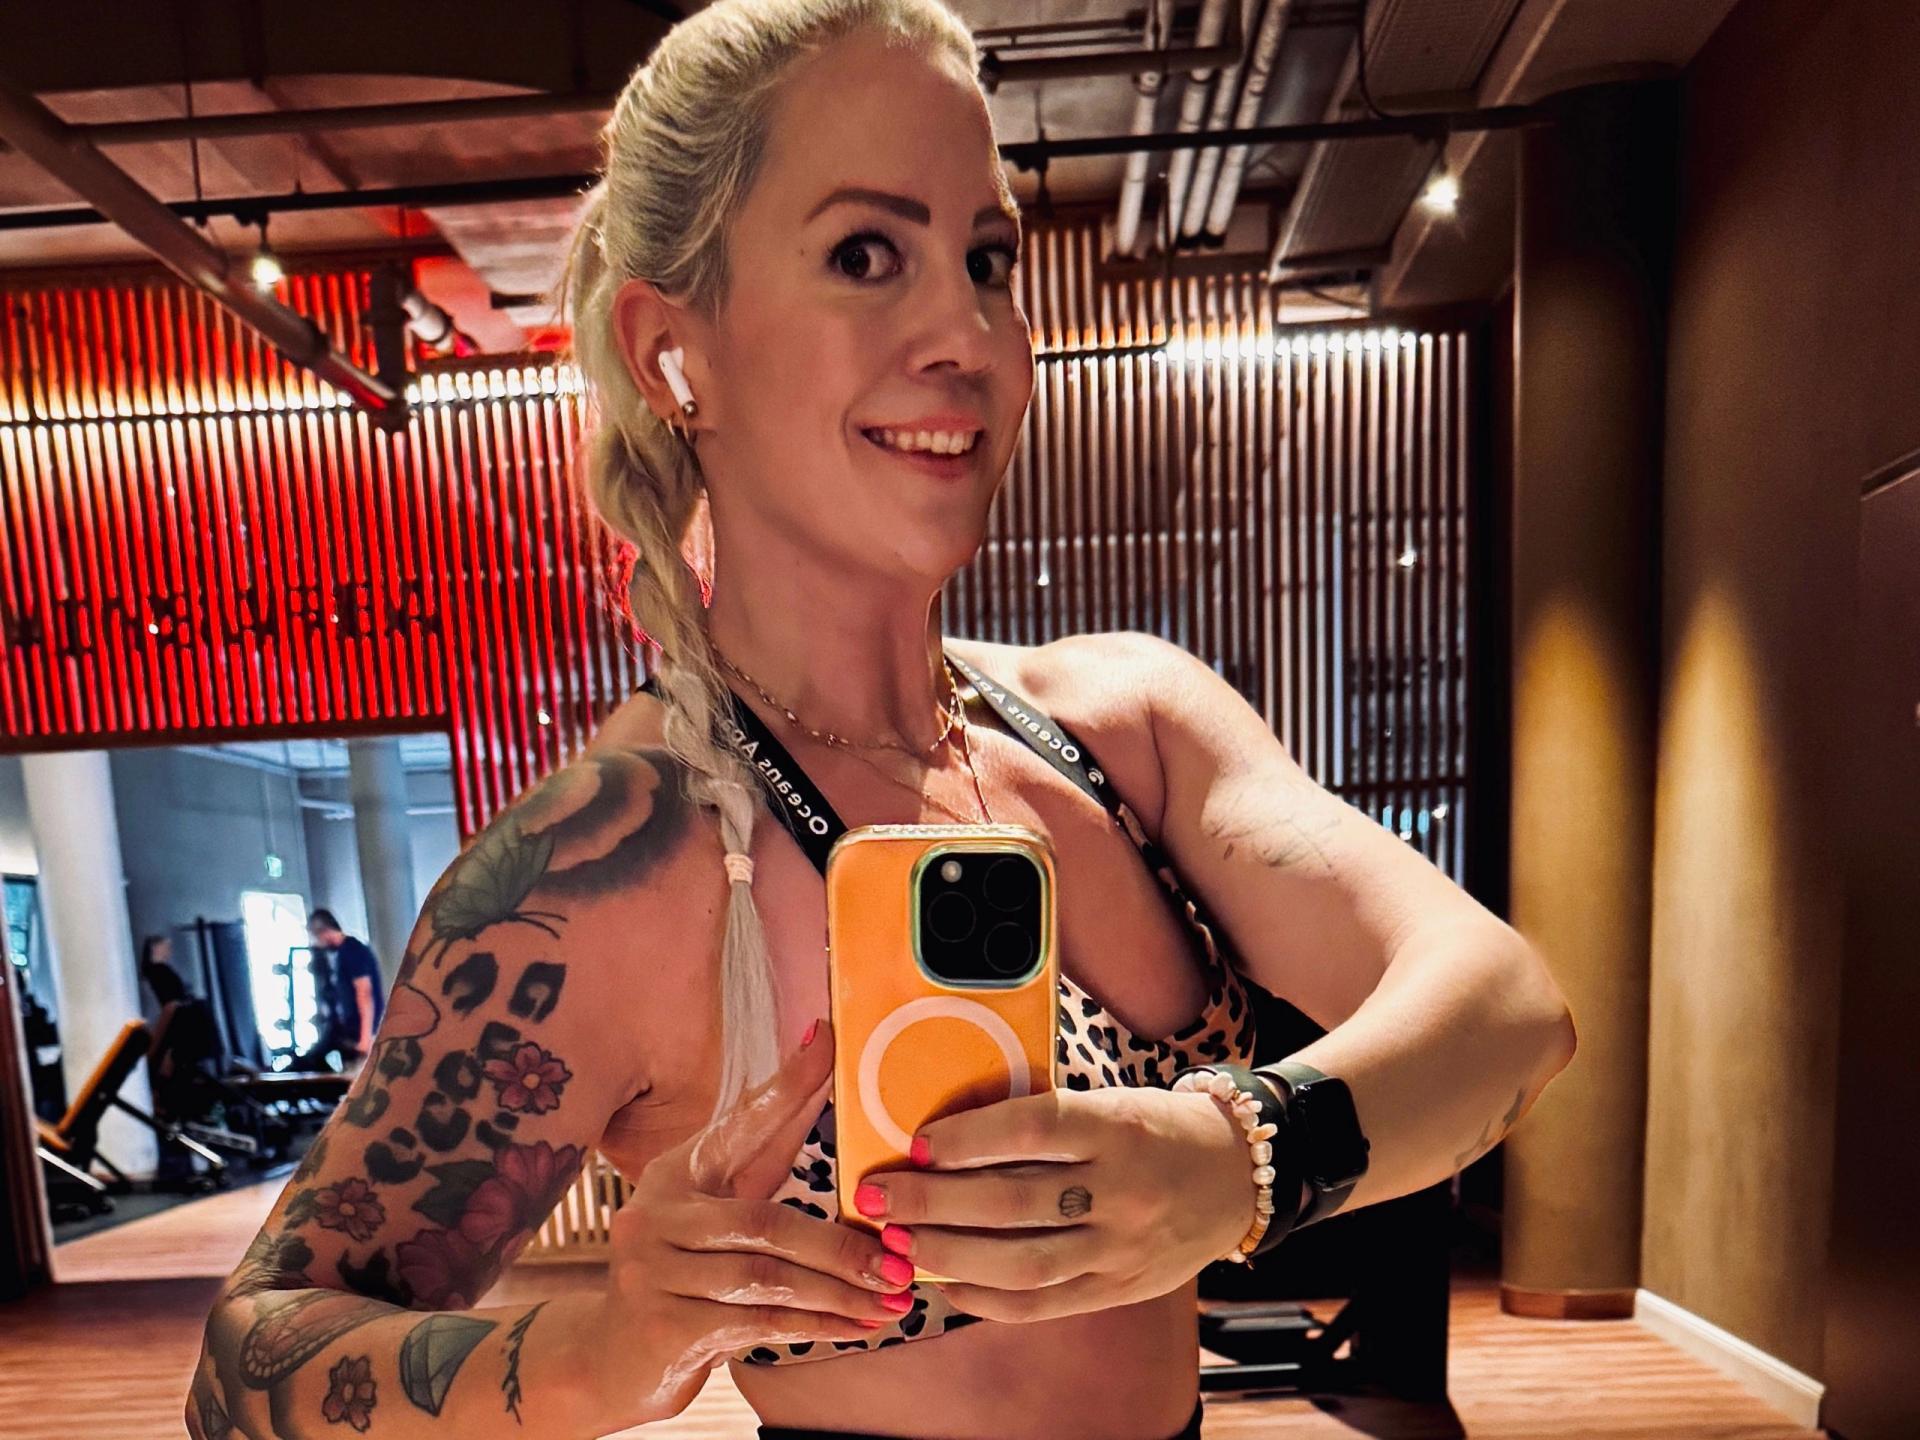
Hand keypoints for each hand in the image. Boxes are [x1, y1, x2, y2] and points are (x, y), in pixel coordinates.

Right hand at [584, 1019, 919, 1426]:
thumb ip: (768, 1156)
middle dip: (842, 1244)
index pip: (740, 1122)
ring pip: (768, 1278)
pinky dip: (818, 1326)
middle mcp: (657, 1213)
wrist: (616, 1362)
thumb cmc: (689, 1273)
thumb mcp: (722, 1210)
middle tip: (900, 1261)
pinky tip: (859, 1327)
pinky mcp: (663, 1328)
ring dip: (840, 1292)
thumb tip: (827, 1079)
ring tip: (894, 1300)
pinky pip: (759, 1324)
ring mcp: (652, 1272)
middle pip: (765, 1220)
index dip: (786, 1084)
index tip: (828, 1038)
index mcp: (678, 1173)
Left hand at [849, 1085, 1258, 1323]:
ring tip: (898, 1242)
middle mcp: (1124, 1189)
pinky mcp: (1120, 1289)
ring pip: (1023, 1263)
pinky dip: (985, 1297)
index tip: (917, 1141)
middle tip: (879, 1196)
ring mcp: (1123, 1247)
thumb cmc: (1153, 1127)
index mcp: (1118, 1126)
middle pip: (1015, 1202)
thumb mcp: (1108, 1102)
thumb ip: (1043, 1117)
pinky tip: (944, 1280)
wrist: (1237, 1176)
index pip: (1034, 1127)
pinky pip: (1042, 1304)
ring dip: (948, 1255)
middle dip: (934, 1201)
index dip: (969, 1137)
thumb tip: (946, 1129)